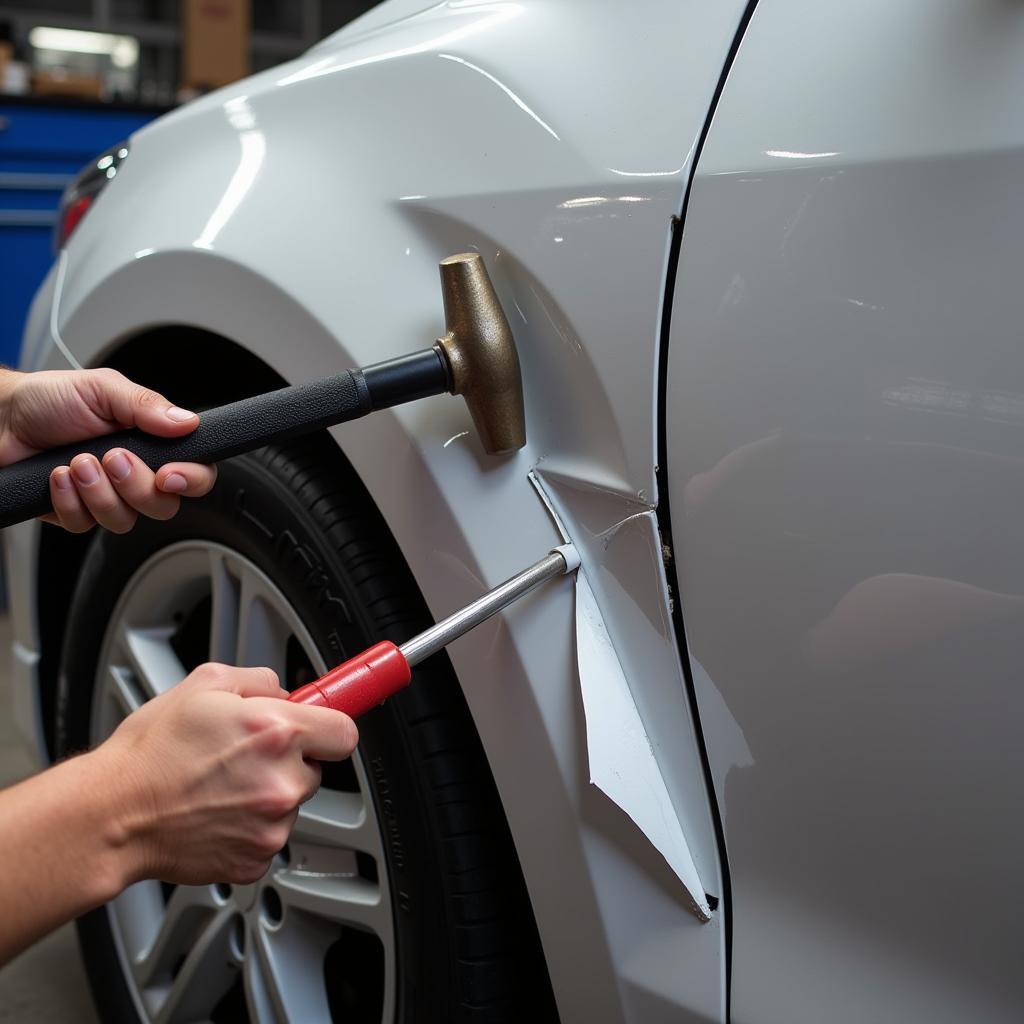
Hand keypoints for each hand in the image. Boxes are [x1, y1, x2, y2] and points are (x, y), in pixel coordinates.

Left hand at [0, 367, 216, 532]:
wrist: (0, 418)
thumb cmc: (49, 399)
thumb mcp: (102, 389)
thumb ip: (147, 405)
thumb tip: (187, 421)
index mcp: (152, 444)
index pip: (196, 473)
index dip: (192, 481)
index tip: (170, 475)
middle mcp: (134, 474)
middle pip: (163, 506)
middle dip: (135, 485)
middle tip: (111, 457)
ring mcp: (106, 496)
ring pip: (124, 520)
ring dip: (97, 491)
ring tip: (75, 461)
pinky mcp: (76, 512)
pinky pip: (84, 525)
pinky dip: (67, 500)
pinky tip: (56, 476)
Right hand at [94, 663, 357, 885]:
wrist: (113, 815)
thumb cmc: (150, 754)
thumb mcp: (205, 684)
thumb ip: (259, 680)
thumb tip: (284, 690)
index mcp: (276, 732)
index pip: (345, 731)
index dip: (330, 726)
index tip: (323, 726)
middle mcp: (281, 781)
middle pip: (315, 767)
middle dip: (288, 759)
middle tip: (243, 755)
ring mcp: (271, 826)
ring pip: (290, 802)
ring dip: (267, 794)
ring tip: (219, 785)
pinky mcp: (255, 860)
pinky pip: (268, 836)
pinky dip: (249, 827)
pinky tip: (216, 812)